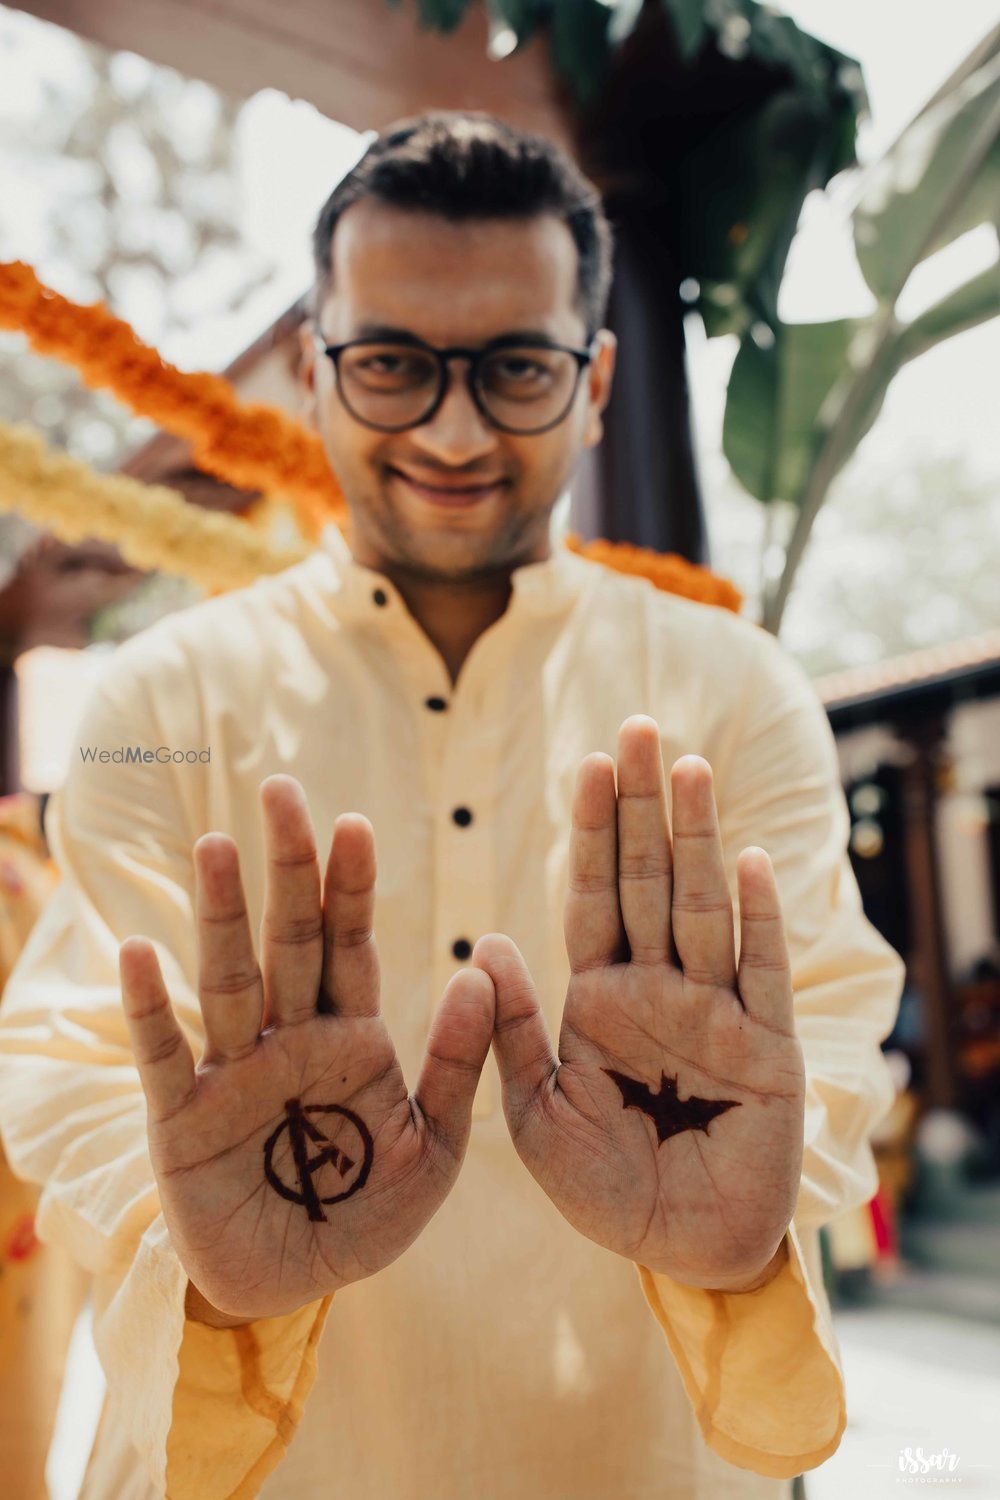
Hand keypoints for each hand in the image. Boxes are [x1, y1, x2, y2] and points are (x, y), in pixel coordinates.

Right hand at [119, 776, 492, 1321]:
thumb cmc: (368, 1213)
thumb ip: (460, 1063)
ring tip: (216, 845)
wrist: (298, 1286)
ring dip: (221, 914)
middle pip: (289, 939)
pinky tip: (140, 953)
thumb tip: (485, 969)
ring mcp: (234, 1071)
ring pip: (229, 978)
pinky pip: (167, 1055)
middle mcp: (291, 1038)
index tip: (355, 822)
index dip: (353, 886)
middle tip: (281, 790)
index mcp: (353, 1037)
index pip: (353, 945)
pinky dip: (152, 1008)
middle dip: (288, 869)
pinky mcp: (184, 1118)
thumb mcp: (434, 1147)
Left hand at [473, 716, 804, 1290]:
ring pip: (703, 908)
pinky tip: (747, 860)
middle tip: (638, 726)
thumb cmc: (607, 1189)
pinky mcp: (767, 1048)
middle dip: (642, 807)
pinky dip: (755, 919)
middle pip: (650, 880)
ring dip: (696, 838)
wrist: (682, 1252)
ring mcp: (716, 1011)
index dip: (592, 831)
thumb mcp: (540, 1114)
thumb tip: (487, 941)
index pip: (594, 896)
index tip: (586, 763)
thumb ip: (513, 1032)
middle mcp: (660, 988)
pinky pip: (760, 974)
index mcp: (601, 997)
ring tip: (686, 768)